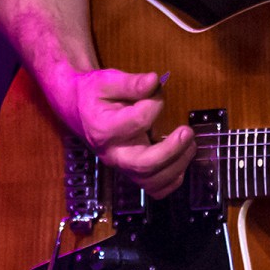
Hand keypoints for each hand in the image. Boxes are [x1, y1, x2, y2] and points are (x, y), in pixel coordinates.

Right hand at [56, 68, 194, 198]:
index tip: (156, 89)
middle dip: (171, 150)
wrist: (80, 112)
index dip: (154, 103)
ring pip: (152, 181)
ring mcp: (122, 167)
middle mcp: (112, 153)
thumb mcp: (106, 81)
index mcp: (103, 128)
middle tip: (187, 131)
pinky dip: (173, 179)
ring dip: (178, 164)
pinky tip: (180, 158)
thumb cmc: (94, 95)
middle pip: (143, 164)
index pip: (137, 121)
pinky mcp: (132, 173)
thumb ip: (131, 82)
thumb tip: (154, 81)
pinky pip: (156, 189)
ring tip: (189, 142)